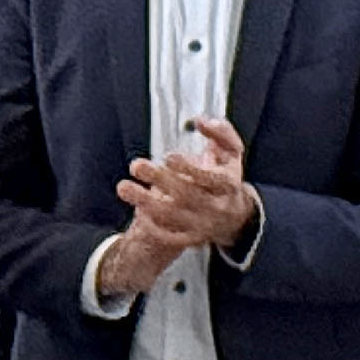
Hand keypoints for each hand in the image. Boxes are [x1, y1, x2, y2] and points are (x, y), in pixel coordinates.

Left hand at [97, 117, 258, 297]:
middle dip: (159, 179)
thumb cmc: (226, 176)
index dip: (189, 168)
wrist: (235, 217)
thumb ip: (220, 131)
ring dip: (146, 202)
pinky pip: (170, 237)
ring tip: (124, 187)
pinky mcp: (191, 238)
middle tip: (136, 165)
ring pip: (173, 217)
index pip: (210, 179)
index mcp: (228, 184)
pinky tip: (137, 211)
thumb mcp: (232, 151)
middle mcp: (216, 207)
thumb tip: (200, 121)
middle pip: (186, 196)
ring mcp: (203, 225)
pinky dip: (153, 226)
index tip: (168, 156)